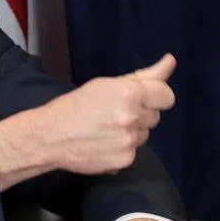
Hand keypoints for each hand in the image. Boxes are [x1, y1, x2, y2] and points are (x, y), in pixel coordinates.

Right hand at [0, 55, 176, 188]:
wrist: (49, 136)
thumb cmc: (77, 105)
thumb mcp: (108, 84)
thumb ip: (145, 75)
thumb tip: (171, 60)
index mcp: (129, 94)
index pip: (166, 96)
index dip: (157, 97)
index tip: (144, 98)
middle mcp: (132, 117)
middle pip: (156, 116)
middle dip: (141, 113)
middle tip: (115, 113)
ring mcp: (129, 141)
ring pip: (146, 134)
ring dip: (133, 131)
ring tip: (107, 128)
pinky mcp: (125, 160)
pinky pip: (135, 151)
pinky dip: (124, 148)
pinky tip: (105, 143)